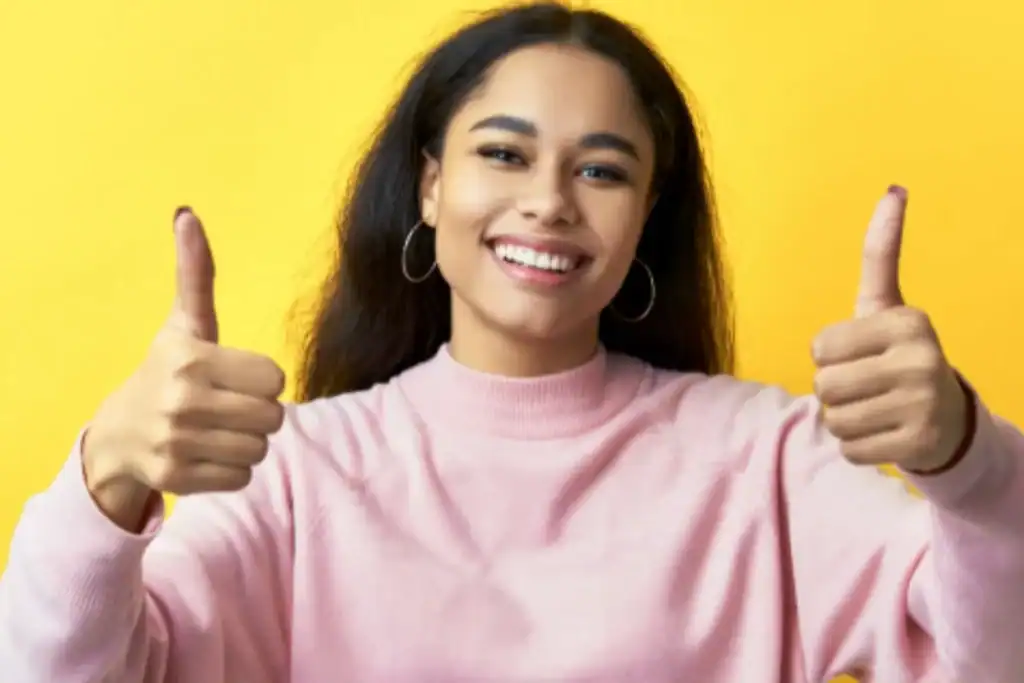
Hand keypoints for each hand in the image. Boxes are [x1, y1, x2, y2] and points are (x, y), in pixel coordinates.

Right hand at [84, 208, 285, 522]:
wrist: (118, 434)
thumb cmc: (167, 370)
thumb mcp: (184, 323)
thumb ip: (196, 273)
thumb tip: (187, 214)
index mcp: (191, 359)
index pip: (276, 379)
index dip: (262, 379)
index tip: (234, 377)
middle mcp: (182, 402)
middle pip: (274, 417)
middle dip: (259, 412)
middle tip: (228, 406)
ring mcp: (177, 444)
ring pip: (261, 449)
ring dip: (248, 442)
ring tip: (216, 429)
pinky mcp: (177, 479)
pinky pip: (243, 477)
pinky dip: (232, 469)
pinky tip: (205, 453)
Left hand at [811, 186, 969, 472]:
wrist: (947, 418)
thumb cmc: (898, 356)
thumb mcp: (885, 305)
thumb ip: (882, 253)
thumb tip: (894, 188)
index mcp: (908, 321)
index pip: (819, 347)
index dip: (828, 357)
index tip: (861, 355)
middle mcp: (921, 358)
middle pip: (824, 385)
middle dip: (834, 391)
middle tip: (867, 388)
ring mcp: (923, 402)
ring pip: (834, 419)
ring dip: (844, 420)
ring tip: (875, 410)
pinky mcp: (919, 442)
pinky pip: (850, 449)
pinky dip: (858, 447)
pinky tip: (884, 434)